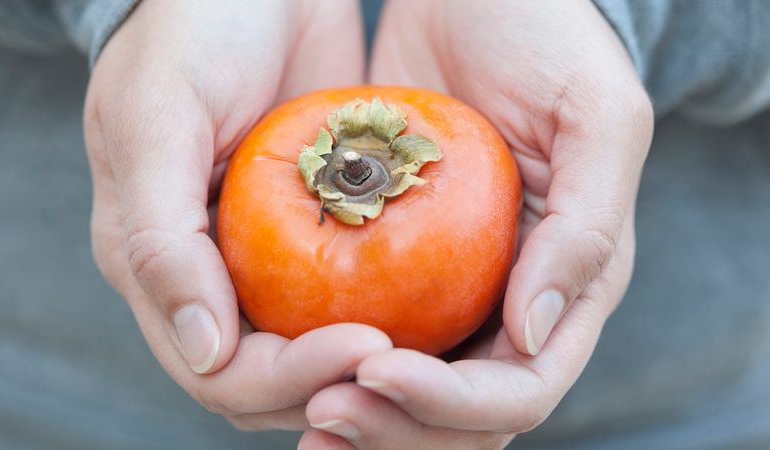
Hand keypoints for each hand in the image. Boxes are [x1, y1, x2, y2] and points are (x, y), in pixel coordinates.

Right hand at [83, 0, 391, 430]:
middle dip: (335, 380)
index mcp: (158, 268)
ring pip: (311, 350)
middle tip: (410, 355)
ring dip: (363, 364)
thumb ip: (160, 236)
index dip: (290, 376)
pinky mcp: (314, 233)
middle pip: (269, 380)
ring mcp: (264, 260)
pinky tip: (433, 309)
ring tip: (429, 351)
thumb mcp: (155, 117)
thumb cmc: (190, 33)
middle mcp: (210, 279)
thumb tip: (204, 351)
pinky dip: (385, 314)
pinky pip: (349, 296)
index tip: (368, 344)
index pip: (220, 371)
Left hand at [298, 1, 653, 447]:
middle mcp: (515, 304)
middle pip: (463, 415)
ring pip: (414, 394)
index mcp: (572, 286)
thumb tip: (534, 338)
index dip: (452, 403)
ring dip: (362, 416)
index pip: (521, 388)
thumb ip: (586, 229)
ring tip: (302, 410)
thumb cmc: (551, 42)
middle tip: (324, 412)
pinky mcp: (404, 265)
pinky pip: (371, 335)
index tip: (378, 372)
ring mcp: (458, 290)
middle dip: (397, 428)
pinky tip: (285, 360)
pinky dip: (334, 362)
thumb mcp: (596, 118)